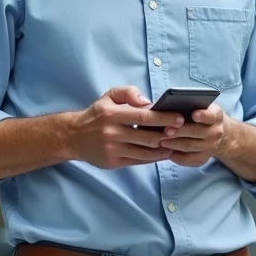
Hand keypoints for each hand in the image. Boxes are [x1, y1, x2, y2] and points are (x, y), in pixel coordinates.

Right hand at [66, 86, 184, 168]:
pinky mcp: (113, 163)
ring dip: (164, 149)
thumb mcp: (108, 97)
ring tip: (176, 143)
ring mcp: (113, 150)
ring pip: (145, 152)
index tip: (179, 118)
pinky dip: (153, 157)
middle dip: (167, 135)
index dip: (164, 118)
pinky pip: (139, 161)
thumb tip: (147, 102)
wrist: (73, 137)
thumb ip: (128, 93)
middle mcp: (112, 133)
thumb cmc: (96, 115)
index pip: (143, 117)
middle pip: (147, 136)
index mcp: (112, 114)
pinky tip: (163, 152)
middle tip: (182, 131)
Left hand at [156, 104, 227, 167]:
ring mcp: (210, 147)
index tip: (194, 114)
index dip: (203, 115)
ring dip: (173, 144)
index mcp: (216, 116)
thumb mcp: (201, 107)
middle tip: (165, 130)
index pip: (210, 115)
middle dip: (179, 131)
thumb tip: (170, 107)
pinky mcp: (203, 159)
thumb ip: (190, 105)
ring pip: (189, 146)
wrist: (214, 133)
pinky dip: (176, 156)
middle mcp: (216, 132)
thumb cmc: (201, 116)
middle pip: (196, 132)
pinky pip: (188, 159)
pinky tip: (166, 151)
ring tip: (160, 141)